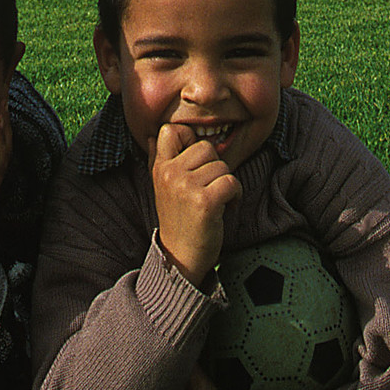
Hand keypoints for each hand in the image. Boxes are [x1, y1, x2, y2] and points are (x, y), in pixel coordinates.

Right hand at [152, 120, 241, 287]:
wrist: (180, 259)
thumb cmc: (178, 221)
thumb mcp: (162, 188)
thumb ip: (158, 159)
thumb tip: (154, 135)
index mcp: (160, 168)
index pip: (172, 130)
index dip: (190, 140)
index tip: (195, 163)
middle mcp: (170, 174)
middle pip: (206, 147)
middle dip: (214, 167)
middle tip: (208, 189)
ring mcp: (186, 187)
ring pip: (222, 165)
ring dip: (226, 183)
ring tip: (215, 201)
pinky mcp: (205, 201)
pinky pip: (231, 181)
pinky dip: (235, 195)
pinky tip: (226, 208)